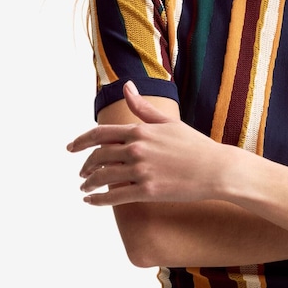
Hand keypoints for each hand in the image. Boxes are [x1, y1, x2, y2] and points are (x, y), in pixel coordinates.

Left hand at [67, 81, 228, 205]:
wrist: (217, 169)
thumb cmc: (195, 146)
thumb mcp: (168, 122)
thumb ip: (143, 107)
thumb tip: (126, 85)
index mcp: (140, 130)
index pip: (100, 134)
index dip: (80, 142)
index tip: (70, 148)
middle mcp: (137, 149)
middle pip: (98, 156)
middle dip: (86, 166)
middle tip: (82, 174)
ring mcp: (142, 170)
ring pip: (103, 177)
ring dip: (89, 184)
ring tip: (84, 188)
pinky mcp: (148, 190)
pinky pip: (114, 196)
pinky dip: (98, 200)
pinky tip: (91, 201)